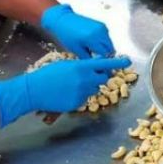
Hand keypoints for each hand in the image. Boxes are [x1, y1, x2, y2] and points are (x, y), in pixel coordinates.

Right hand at [0, 57, 130, 126]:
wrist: (34, 90)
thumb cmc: (47, 75)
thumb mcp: (66, 65)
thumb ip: (81, 66)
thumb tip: (91, 68)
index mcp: (82, 67)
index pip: (104, 63)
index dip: (118, 62)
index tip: (128, 60)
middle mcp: (85, 79)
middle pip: (103, 78)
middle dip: (100, 76)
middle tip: (89, 76)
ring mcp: (82, 92)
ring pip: (93, 88)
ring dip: (88, 86)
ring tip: (71, 85)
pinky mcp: (78, 103)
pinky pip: (85, 98)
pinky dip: (79, 95)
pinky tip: (67, 93)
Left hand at [41, 4, 115, 58]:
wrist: (64, 20)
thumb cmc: (67, 35)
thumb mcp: (76, 49)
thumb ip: (88, 58)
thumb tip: (96, 65)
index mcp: (92, 39)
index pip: (104, 54)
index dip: (104, 62)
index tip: (103, 69)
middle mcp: (99, 32)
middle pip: (110, 49)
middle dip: (107, 56)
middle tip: (100, 62)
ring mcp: (102, 28)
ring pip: (110, 43)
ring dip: (106, 50)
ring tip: (96, 54)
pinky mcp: (102, 25)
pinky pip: (107, 37)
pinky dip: (104, 43)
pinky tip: (95, 45)